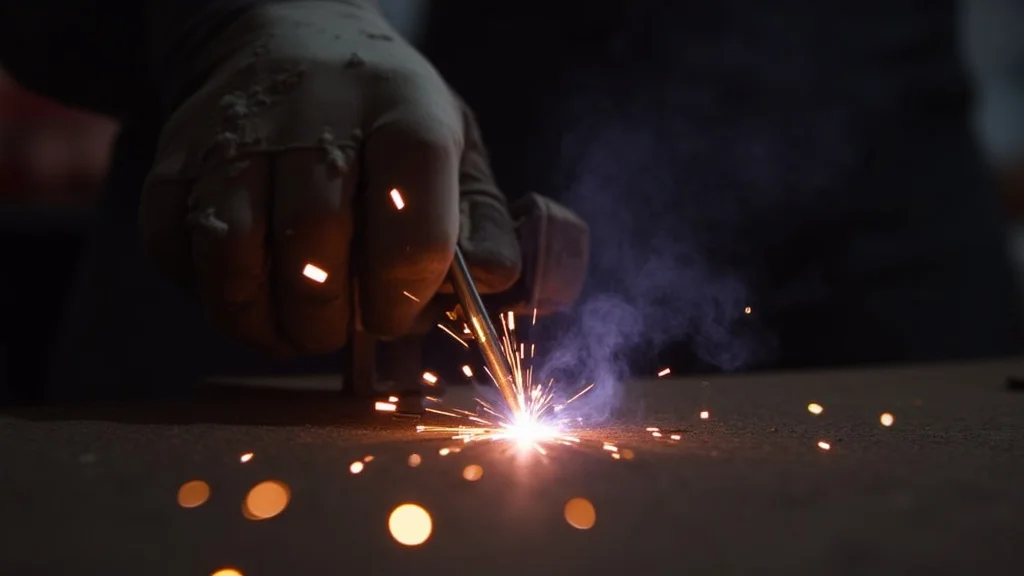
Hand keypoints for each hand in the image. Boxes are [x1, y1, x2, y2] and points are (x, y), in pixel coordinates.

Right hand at [139, 0, 520, 355]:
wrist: (287, 38)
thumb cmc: (382, 112)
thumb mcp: (453, 143)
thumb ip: (481, 217)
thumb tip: (497, 279)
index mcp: (401, 114)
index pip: (410, 221)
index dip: (406, 290)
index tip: (402, 309)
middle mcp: (312, 119)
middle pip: (314, 245)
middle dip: (333, 317)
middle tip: (347, 325)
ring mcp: (233, 138)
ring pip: (233, 254)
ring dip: (266, 319)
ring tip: (296, 326)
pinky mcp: (176, 163)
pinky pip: (175, 250)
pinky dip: (211, 294)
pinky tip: (249, 290)